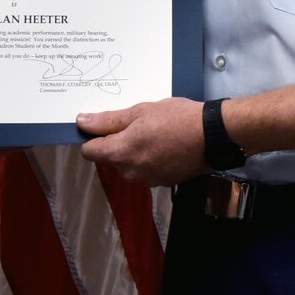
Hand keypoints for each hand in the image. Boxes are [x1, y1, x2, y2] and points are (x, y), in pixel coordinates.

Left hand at [77, 98, 205, 185]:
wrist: (212, 136)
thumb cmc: (176, 118)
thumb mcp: (140, 111)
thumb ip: (108, 120)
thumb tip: (82, 122)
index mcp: (120, 154)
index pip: (89, 152)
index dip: (93, 137)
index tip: (105, 125)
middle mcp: (129, 172)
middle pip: (111, 158)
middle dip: (119, 142)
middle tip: (139, 123)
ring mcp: (147, 180)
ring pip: (130, 164)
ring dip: (136, 151)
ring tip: (156, 132)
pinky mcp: (163, 183)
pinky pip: (147, 170)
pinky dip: (152, 159)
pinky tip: (167, 145)